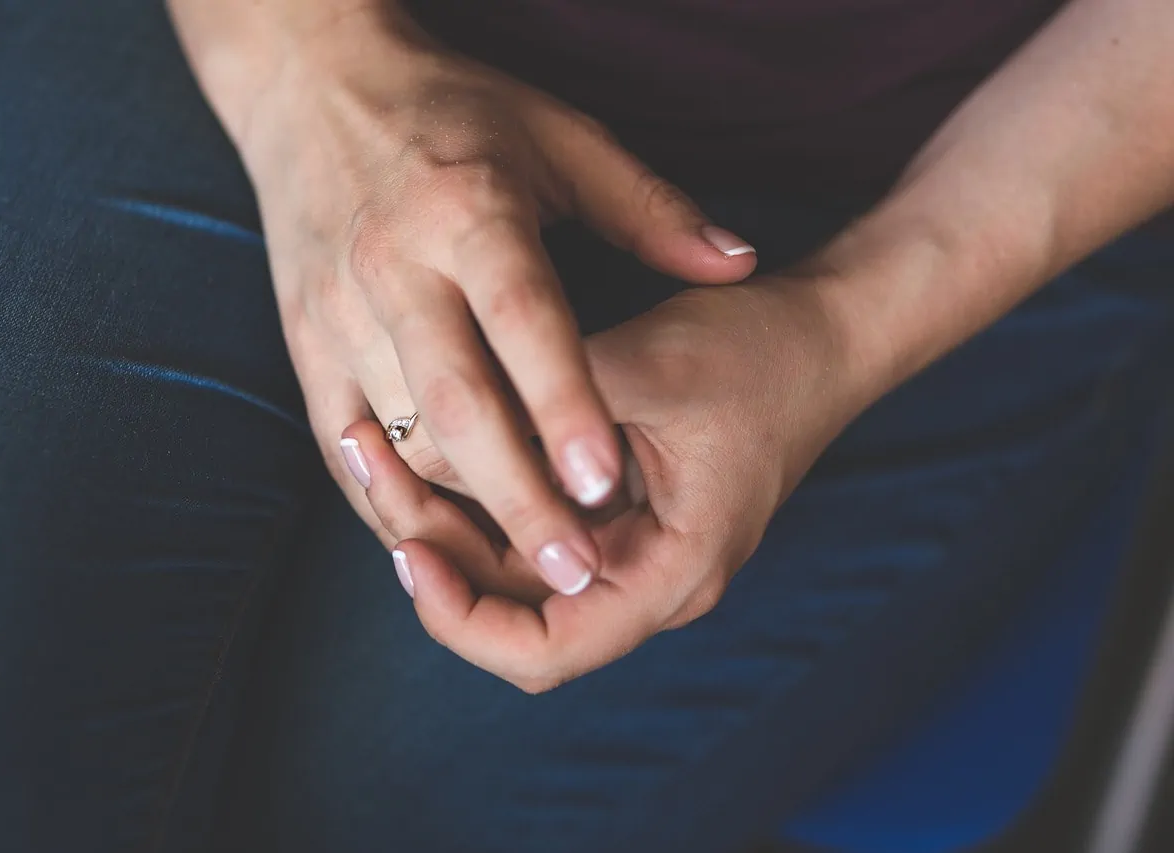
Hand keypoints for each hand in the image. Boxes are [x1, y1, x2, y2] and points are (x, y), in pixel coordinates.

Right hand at [234, 10, 756, 592]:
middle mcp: (393, 266)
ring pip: (399, 439)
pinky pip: (342, 444)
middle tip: (578, 572)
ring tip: (523, 572)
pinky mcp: (303, 343)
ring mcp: (337, 311)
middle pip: (457, 405)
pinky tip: (437, 542)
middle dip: (518, 499)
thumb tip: (739, 260)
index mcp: (467, 211)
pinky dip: (389, 499)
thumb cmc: (455, 114)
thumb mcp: (560, 137)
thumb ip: (650, 207)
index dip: (566, 406)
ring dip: (459, 512)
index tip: (609, 487)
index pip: (523, 320)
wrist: (311, 88)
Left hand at [345, 280, 871, 690]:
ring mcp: (632, 550)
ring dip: (447, 524)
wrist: (824, 332)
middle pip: (515, 617)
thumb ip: (547, 403)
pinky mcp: (617, 516)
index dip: (463, 619)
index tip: (409, 549)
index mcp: (674, 572)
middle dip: (437, 559)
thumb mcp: (650, 365)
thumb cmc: (757, 350)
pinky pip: (530, 532)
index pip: (549, 650)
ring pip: (512, 576)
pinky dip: (479, 500)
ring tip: (382, 450)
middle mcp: (649, 579)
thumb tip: (431, 437)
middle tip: (376, 472)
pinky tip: (433, 445)